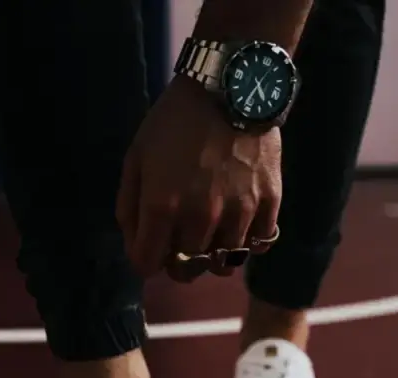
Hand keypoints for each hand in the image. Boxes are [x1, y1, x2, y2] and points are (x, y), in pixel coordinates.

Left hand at [116, 75, 281, 281]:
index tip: (150, 246)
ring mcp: (238, 215)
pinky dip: (248, 242)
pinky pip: (258, 245)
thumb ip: (129, 208)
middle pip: (186, 271)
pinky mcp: (268, 205)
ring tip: (212, 234)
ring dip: (213, 255)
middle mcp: (200, 220)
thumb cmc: (174, 122)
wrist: (229, 86)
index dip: (144, 259)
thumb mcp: (136, 158)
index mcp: (162, 208)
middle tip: (180, 241)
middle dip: (178, 261)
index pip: (146, 265)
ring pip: (223, 264)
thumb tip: (135, 247)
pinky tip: (240, 225)